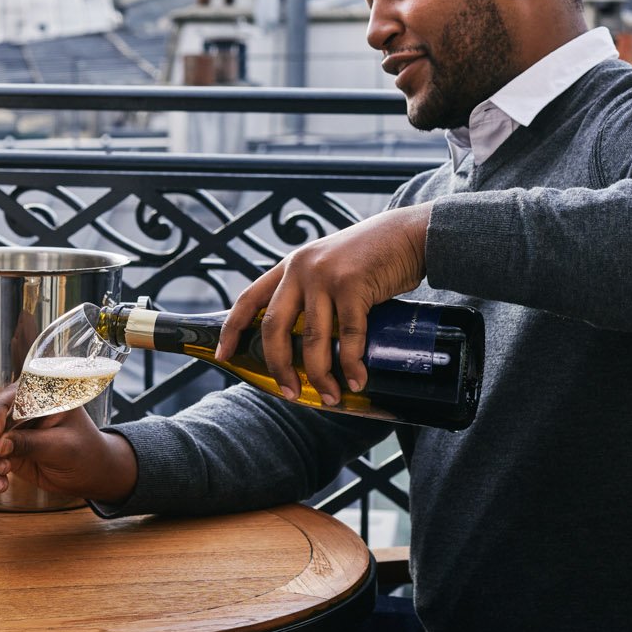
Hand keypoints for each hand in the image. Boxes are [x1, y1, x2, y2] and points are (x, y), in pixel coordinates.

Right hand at [0, 382, 137, 505]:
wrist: (91, 472)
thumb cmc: (85, 451)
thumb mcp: (62, 447)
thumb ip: (31, 443)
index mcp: (39, 393)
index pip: (10, 396)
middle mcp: (20, 404)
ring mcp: (10, 425)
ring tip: (1, 476)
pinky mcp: (5, 446)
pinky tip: (2, 485)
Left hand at [216, 204, 431, 404]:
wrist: (407, 234)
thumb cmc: (370, 258)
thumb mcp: (328, 267)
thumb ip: (311, 293)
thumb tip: (302, 344)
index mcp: (290, 266)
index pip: (249, 299)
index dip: (232, 329)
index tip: (224, 355)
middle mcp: (301, 269)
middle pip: (274, 327)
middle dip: (279, 366)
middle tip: (290, 393)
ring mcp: (326, 276)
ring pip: (311, 339)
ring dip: (320, 375)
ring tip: (332, 397)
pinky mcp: (353, 285)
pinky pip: (349, 335)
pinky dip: (352, 364)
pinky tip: (358, 380)